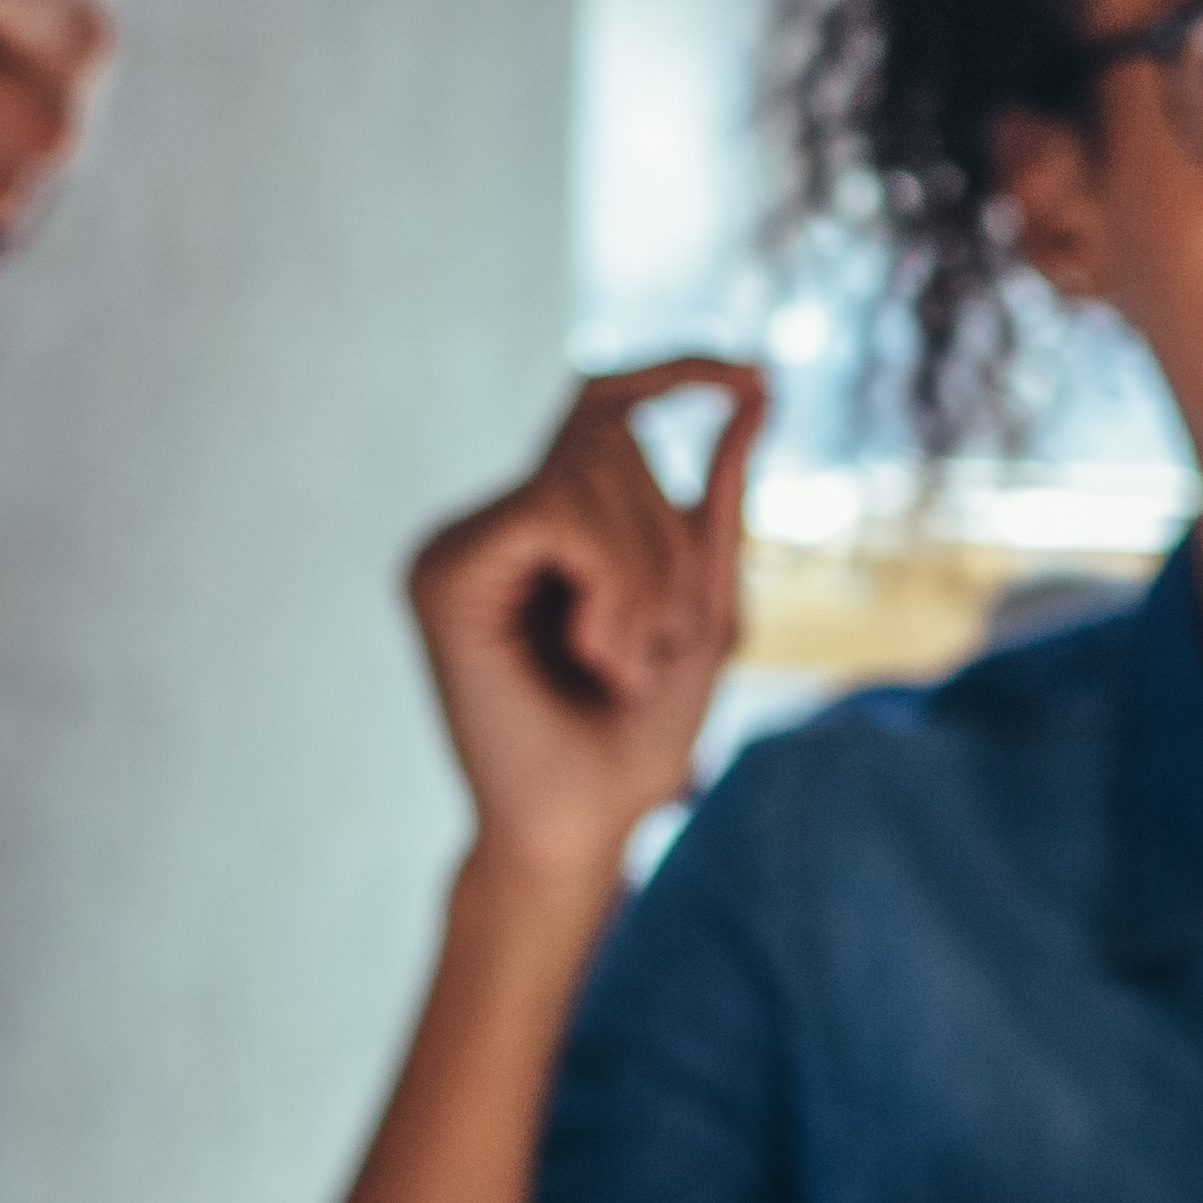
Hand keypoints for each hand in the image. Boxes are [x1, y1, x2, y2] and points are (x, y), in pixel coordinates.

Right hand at [399, 359, 763, 888]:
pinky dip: (610, 580)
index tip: (754, 372)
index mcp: (542, 529)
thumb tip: (757, 391)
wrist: (582, 831)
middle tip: (652, 648)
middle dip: (669, 539)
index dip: (671, 370)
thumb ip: (718, 506)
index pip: (598, 408)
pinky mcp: (445, 571)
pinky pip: (559, 509)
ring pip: (590, 466)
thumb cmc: (636, 739)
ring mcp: (460, 544)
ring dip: (645, 572)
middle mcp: (492, 525)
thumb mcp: (702, 607)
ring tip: (621, 660)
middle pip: (611, 438)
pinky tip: (592, 651)